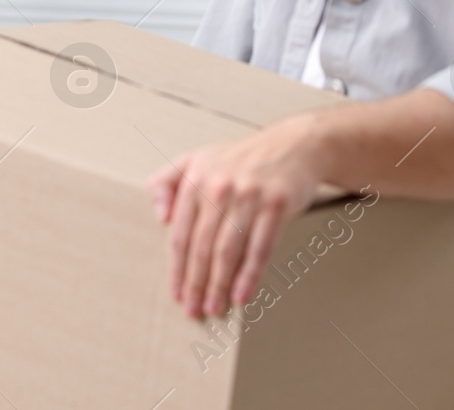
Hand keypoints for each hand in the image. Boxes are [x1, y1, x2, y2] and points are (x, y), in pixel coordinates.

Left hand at [146, 115, 329, 317]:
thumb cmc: (242, 158)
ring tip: (214, 308)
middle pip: (202, 246)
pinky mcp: (276, 205)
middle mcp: (219, 187)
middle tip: (193, 309)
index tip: (176, 292)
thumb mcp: (196, 159)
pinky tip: (242, 294)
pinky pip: (260, 247)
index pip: (181, 233)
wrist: (294, 145)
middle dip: (196, 283)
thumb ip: (167, 182)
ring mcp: (248, 196)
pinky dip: (249, 275)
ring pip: (228, 250)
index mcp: (196, 178)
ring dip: (219, 284)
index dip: (177, 267)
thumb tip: (160, 217)